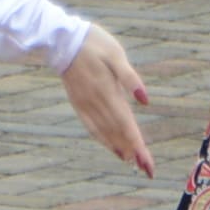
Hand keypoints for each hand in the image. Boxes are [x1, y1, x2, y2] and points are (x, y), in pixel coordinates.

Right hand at [59, 25, 154, 171]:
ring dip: (119, 148)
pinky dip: (102, 139)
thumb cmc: (94, 43)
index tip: (147, 163)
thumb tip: (145, 101)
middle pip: (117, 133)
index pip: (126, 125)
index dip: (137, 145)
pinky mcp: (78, 103)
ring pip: (104, 133)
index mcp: (107, 92)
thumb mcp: (116, 54)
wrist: (62, 39)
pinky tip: (111, 146)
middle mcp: (96, 103)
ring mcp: (85, 105)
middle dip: (133, 152)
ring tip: (132, 162)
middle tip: (147, 170)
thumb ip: (129, 78)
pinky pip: (91, 127)